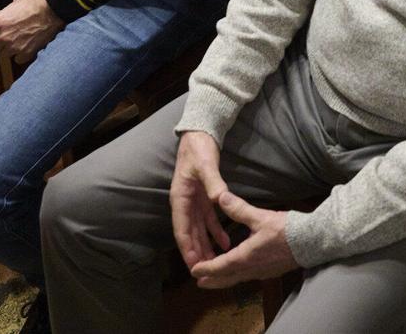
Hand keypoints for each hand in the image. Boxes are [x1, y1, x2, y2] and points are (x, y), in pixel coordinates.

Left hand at [0, 0, 64, 61]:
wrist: (53, 9)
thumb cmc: (36, 2)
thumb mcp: (16, 1)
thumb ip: (6, 12)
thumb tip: (7, 15)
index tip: (4, 27)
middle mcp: (2, 37)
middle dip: (1, 40)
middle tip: (11, 35)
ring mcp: (14, 47)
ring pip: (5, 53)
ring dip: (11, 48)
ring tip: (21, 40)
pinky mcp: (26, 53)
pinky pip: (18, 59)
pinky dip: (22, 54)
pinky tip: (28, 46)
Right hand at [171, 133, 232, 269]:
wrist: (200, 134)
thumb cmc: (199, 148)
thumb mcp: (205, 164)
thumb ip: (213, 183)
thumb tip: (219, 200)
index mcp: (180, 198)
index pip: (182, 229)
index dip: (187, 248)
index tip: (193, 264)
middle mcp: (185, 203)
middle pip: (190, 234)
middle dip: (196, 252)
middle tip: (205, 272)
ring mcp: (194, 201)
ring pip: (199, 230)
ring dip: (206, 245)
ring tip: (215, 262)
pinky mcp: (204, 197)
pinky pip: (209, 219)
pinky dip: (216, 231)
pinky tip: (225, 242)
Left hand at [190, 191, 296, 287]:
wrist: (313, 241)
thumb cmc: (287, 229)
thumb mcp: (261, 216)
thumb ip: (239, 209)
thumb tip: (220, 197)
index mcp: (246, 256)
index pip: (220, 266)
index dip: (206, 268)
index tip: (194, 270)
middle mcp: (252, 269)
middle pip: (228, 278)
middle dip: (212, 280)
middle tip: (199, 282)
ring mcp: (263, 272)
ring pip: (239, 279)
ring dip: (225, 279)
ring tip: (215, 280)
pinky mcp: (272, 271)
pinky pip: (249, 276)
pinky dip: (238, 276)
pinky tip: (240, 270)